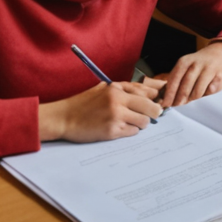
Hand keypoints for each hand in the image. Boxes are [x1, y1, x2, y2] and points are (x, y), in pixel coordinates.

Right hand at [38, 79, 165, 142]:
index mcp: (117, 89)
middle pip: (151, 108)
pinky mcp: (111, 131)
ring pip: (144, 122)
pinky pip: (132, 132)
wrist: (63, 118)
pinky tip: (122, 128)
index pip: (148, 92)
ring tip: (133, 123)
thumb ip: (123, 89)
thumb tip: (147, 93)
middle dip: (155, 113)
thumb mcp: (102, 89)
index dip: (156, 98)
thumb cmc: (82, 103)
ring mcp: (115, 117)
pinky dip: (130, 131)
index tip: (158, 102)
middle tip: (152, 116)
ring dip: (141, 123)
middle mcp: (118, 101)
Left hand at [162, 41, 221, 106]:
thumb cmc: (202, 63)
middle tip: (177, 105)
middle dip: (179, 98)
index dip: (169, 93)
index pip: (174, 79)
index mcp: (185, 61)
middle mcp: (197, 64)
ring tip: (191, 98)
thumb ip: (179, 79)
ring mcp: (210, 69)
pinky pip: (209, 91)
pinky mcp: (220, 77)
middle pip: (185, 86)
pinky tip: (206, 89)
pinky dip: (205, 94)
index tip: (165, 103)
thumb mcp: (188, 65)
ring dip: (192, 98)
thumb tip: (170, 99)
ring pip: (197, 91)